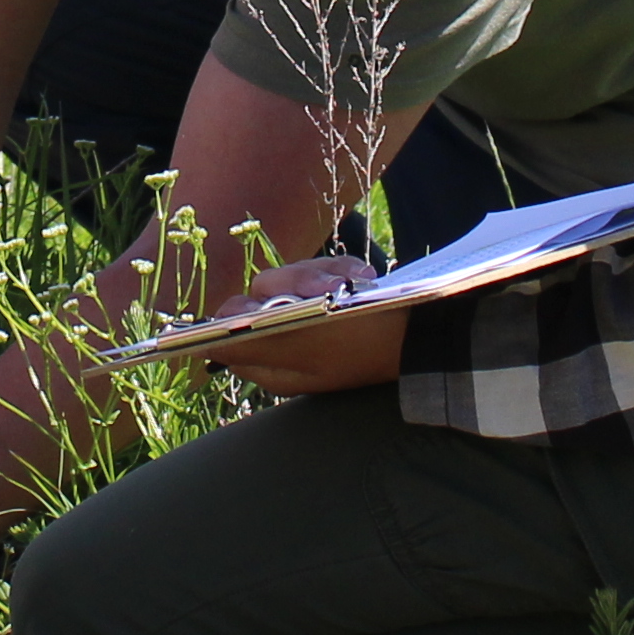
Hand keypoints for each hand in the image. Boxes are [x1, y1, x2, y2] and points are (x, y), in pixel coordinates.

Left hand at [192, 253, 408, 396]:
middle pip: (260, 297)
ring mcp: (315, 320)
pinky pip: (325, 271)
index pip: (229, 333)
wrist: (429, 334)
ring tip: (351, 281)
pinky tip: (364, 276)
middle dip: (292, 284)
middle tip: (327, 289)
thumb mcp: (303, 346)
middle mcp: (289, 344)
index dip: (240, 313)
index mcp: (273, 365)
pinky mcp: (339, 300)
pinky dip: (343, 269)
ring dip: (321, 273)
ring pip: (292, 278)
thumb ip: (248, 344)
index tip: (267, 304)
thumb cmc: (363, 342)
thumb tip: (204, 341)